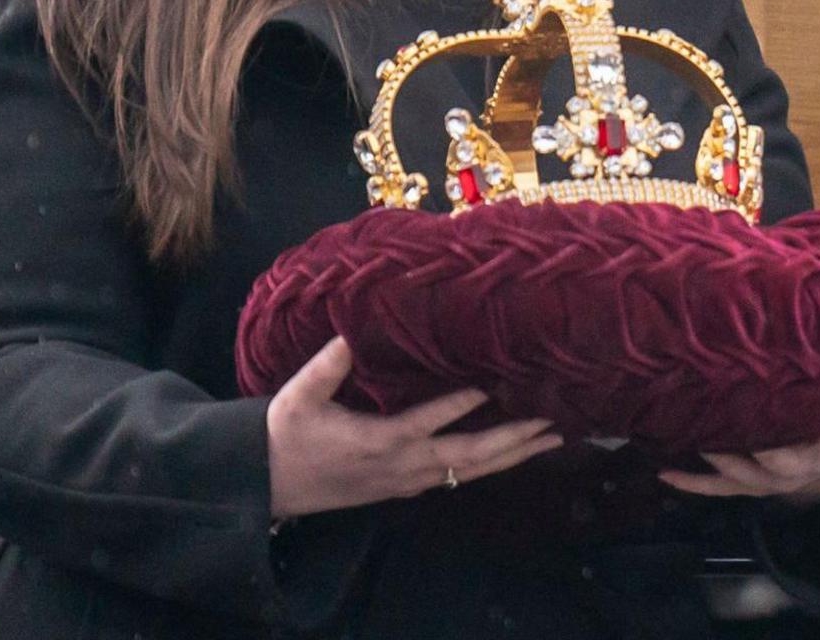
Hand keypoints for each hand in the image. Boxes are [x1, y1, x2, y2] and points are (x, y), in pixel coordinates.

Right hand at [266, 337, 561, 518]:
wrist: (267, 484)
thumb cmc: (285, 435)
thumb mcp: (298, 396)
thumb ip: (327, 365)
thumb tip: (351, 331)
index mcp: (381, 440)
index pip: (432, 420)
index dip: (465, 402)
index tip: (496, 382)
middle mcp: (404, 466)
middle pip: (470, 456)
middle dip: (514, 440)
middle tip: (552, 422)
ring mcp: (408, 482)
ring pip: (471, 472)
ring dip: (513, 456)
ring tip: (551, 439)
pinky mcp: (405, 489)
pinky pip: (458, 478)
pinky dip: (490, 466)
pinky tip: (511, 454)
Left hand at [657, 404, 819, 507]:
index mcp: (818, 456)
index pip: (793, 461)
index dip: (773, 456)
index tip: (756, 443)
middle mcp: (790, 475)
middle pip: (758, 476)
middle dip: (732, 462)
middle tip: (708, 442)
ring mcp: (768, 480)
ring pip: (735, 484)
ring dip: (703, 479)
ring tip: (670, 468)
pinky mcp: (752, 478)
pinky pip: (722, 486)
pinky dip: (695, 483)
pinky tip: (667, 473)